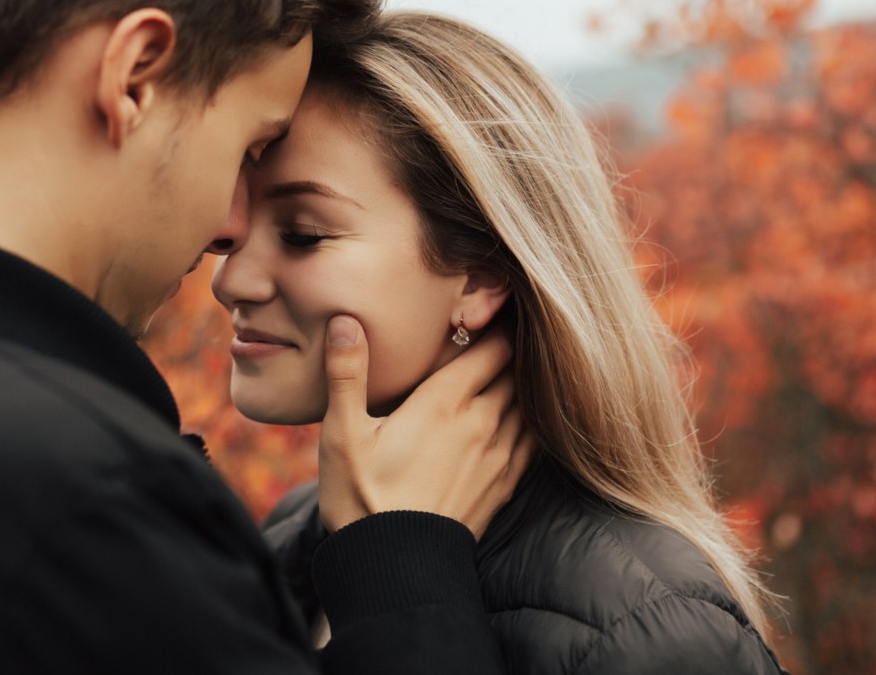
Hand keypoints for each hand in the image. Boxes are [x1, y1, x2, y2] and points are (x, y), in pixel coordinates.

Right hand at [318, 315, 534, 538]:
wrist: (395, 570)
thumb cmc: (361, 498)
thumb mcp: (342, 433)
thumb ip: (347, 373)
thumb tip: (348, 320)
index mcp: (444, 402)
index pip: (492, 346)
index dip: (496, 322)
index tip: (492, 305)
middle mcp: (482, 423)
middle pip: (516, 370)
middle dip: (512, 347)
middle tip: (504, 327)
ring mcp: (498, 456)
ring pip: (529, 403)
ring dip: (524, 382)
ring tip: (515, 365)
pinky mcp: (504, 485)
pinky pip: (533, 439)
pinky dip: (532, 419)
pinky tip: (522, 415)